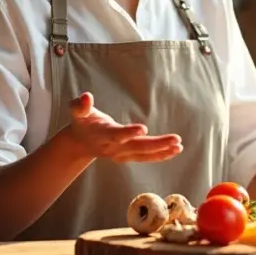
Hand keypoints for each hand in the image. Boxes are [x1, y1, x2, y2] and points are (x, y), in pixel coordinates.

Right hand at [66, 92, 182, 163]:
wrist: (80, 143)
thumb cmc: (82, 122)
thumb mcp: (77, 111)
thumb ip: (80, 105)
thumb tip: (86, 97)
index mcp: (101, 135)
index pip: (116, 135)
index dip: (128, 132)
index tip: (144, 128)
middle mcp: (112, 147)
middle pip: (136, 147)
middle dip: (157, 144)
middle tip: (175, 139)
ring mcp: (120, 154)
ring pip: (143, 154)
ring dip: (162, 151)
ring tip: (179, 146)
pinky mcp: (127, 156)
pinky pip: (146, 157)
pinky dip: (160, 155)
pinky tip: (175, 150)